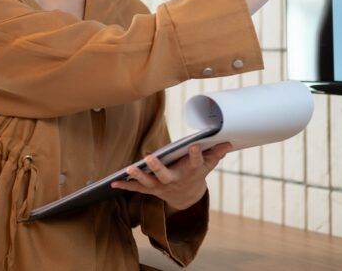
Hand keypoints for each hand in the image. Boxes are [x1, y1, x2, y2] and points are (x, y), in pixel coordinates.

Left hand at [111, 142, 232, 210]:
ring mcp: (162, 186)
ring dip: (139, 176)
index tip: (194, 145)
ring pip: (149, 182)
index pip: (196, 162)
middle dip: (157, 167)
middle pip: (166, 175)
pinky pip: (137, 189)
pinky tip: (113, 182)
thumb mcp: (208, 165)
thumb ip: (216, 153)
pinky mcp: (151, 190)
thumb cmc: (196, 174)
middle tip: (149, 157)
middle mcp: (175, 180)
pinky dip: (125, 185)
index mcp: (191, 172)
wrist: (187, 198)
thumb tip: (228, 142)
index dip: (196, 154)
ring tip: (130, 168)